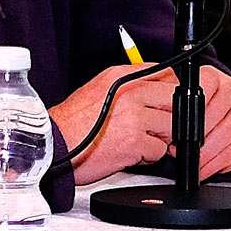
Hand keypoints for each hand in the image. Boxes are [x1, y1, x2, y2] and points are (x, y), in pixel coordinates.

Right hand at [49, 64, 230, 185]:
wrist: (55, 144)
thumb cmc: (75, 122)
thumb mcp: (100, 88)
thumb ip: (129, 85)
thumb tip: (158, 89)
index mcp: (122, 74)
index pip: (166, 74)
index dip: (171, 92)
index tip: (166, 104)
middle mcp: (131, 91)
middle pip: (176, 100)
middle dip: (171, 117)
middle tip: (156, 127)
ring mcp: (135, 116)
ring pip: (172, 127)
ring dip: (160, 138)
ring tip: (138, 140)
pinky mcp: (135, 141)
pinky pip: (160, 151)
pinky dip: (149, 156)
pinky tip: (130, 152)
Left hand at [183, 66, 230, 180]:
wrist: (215, 100)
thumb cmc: (192, 100)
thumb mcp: (179, 92)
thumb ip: (173, 101)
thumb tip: (161, 118)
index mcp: (213, 77)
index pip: (203, 91)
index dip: (190, 114)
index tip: (177, 130)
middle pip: (215, 118)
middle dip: (195, 140)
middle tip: (179, 150)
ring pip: (227, 138)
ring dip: (207, 155)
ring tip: (191, 161)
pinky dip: (219, 164)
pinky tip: (206, 166)